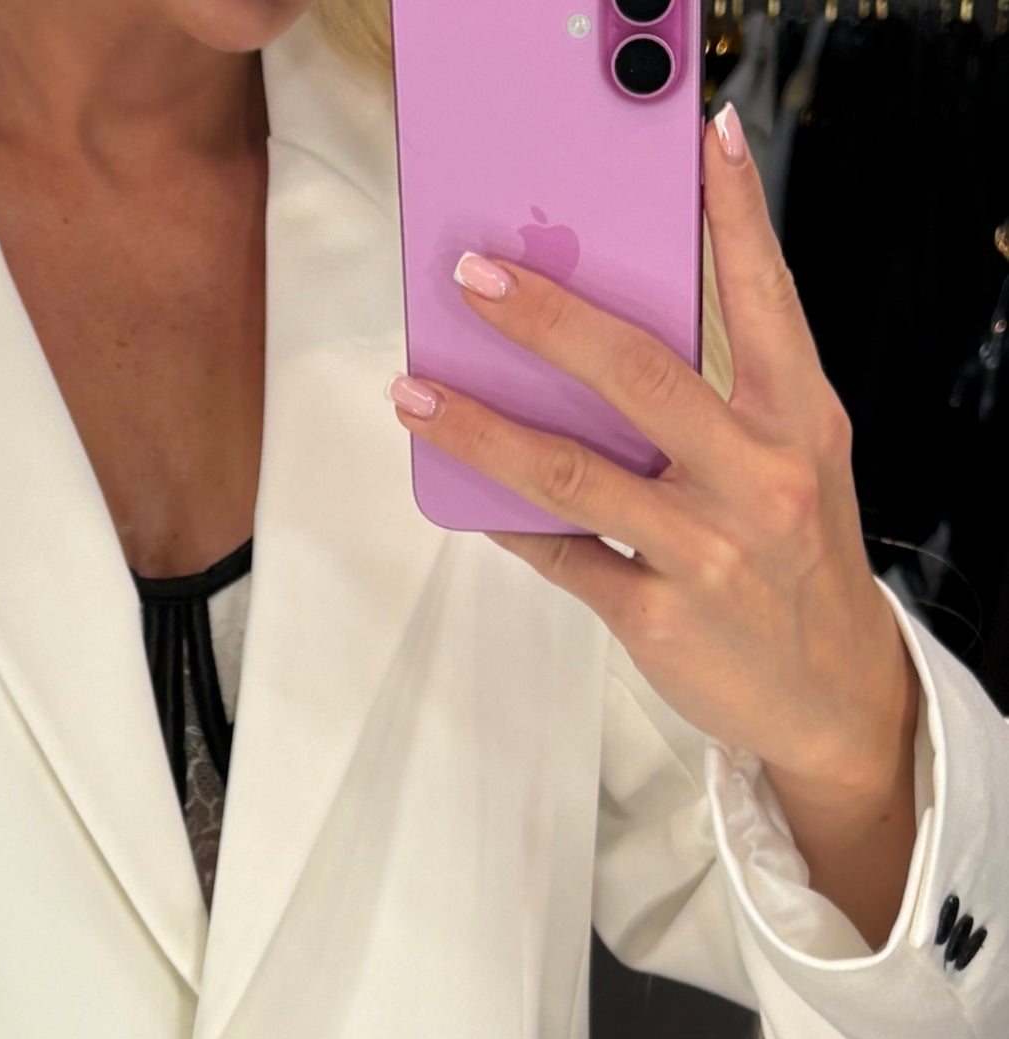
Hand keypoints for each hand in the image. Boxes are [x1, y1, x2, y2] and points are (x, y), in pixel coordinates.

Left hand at [388, 105, 918, 949]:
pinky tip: (459, 491)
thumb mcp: (795, 460)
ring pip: (572, 473)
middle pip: (638, 375)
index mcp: (798, 418)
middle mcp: (757, 475)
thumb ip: (727, 397)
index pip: (765, 296)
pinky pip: (562, 556)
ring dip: (481, 429)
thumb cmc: (797, 559)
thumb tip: (608, 341)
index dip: (736, 214)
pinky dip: (507, 522)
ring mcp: (705, 549)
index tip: (703, 138)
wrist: (831, 691)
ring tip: (415, 393)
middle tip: (475, 276)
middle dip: (548, 317)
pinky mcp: (657, 616)